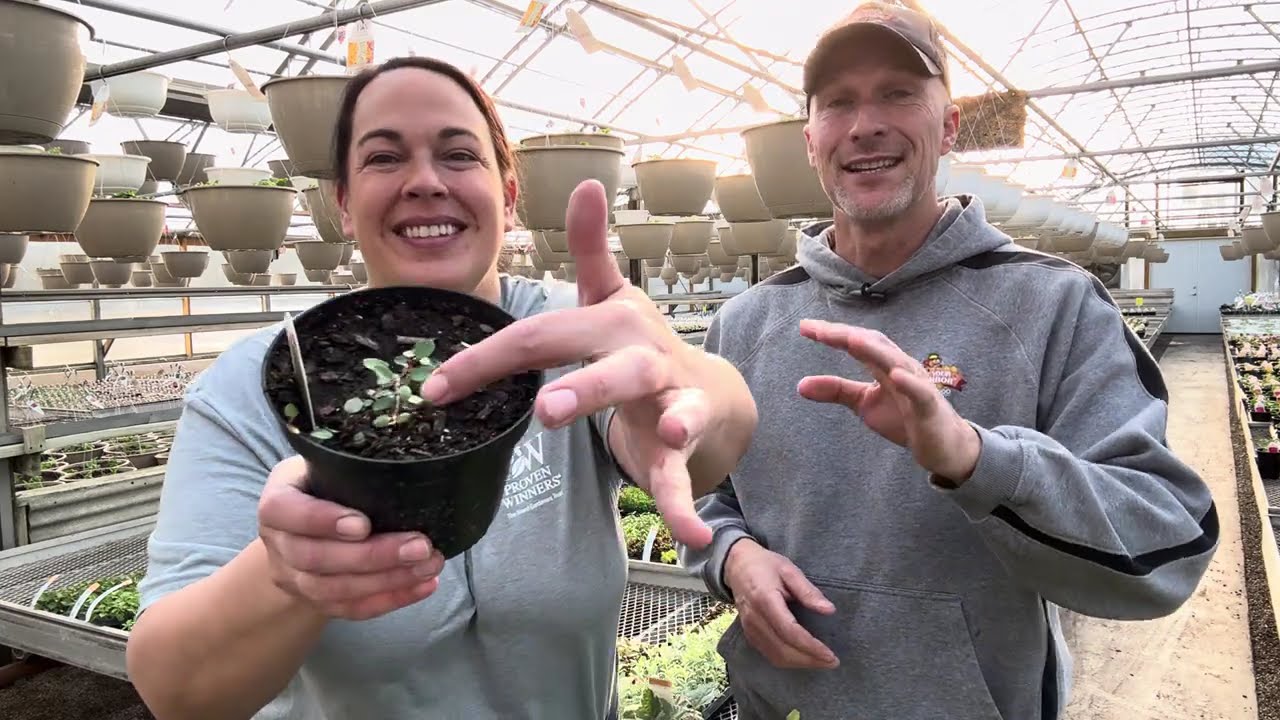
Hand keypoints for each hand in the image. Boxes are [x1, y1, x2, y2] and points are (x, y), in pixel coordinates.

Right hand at [257, 456, 445, 620]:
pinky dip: (391, 600)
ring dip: (388, 581)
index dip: (322, 521)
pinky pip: (351, 609)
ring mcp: (293, 578)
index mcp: (276, 503)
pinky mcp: (315, 602)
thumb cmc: (323, 484)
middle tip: (420, 546)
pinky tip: (424, 586)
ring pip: (336, 590)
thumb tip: (403, 464)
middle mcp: (278, 544)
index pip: (286, 512)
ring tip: (429, 566)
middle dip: (374, 556)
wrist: (300, 525)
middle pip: (318, 559)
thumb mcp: (324, 465)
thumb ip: (347, 468)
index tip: (364, 524)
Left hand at [420, 180, 716, 548]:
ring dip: (663, 426)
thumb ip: (590, 247)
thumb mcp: (612, 295)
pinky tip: (688, 536)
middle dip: (583, 387)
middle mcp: (643, 355)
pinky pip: (683, 473)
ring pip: (663, 408)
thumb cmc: (640, 344)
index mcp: (610, 322)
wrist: (711, 391)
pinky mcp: (685, 439)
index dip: (487, 362)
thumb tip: (584, 182)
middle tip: (545, 413)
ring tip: (665, 437)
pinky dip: (686, 504)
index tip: (435, 390)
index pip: (540, 338)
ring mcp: (670, 398)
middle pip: (612, 367)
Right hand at [724, 539, 838, 669]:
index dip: (811, 646)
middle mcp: (755, 619)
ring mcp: (749, 629)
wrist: (738, 566)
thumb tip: (829, 610)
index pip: (789, 631)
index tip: (830, 655)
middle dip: (810, 660)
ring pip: (776, 656)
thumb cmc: (766, 565)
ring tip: (821, 662)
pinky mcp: (749, 634)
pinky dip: (789, 660)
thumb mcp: (789, 570)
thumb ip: (808, 591)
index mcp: (765, 599)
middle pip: (783, 650)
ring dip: (800, 664)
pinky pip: (769, 654)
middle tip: (832, 662)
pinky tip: (804, 657)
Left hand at [796, 319, 981, 482]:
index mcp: (884, 364)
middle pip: (873, 344)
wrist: (941, 445)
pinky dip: (909, 383)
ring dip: (874, 350)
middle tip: (818, 330)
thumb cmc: (904, 417)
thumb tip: (800, 385)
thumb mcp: (864, 403)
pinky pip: (921, 392)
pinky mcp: (930, 407)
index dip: (833, 334)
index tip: (805, 327)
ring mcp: (917, 385)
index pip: (857, 342)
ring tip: (849, 340)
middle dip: (846, 335)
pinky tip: (895, 375)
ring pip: (896, 361)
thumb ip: (836, 391)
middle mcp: (901, 367)